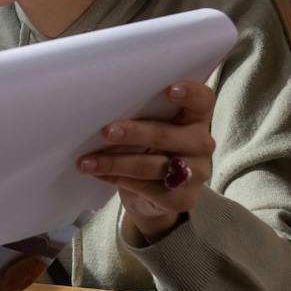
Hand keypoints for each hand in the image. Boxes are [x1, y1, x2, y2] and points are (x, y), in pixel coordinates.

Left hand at [75, 80, 217, 242]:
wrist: (152, 196)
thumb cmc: (149, 149)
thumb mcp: (148, 127)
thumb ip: (139, 115)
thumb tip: (100, 108)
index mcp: (196, 117)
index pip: (203, 100)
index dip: (190, 93)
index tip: (169, 90)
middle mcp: (201, 143)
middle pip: (167, 134)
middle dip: (134, 133)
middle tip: (105, 132)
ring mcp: (196, 173)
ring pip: (153, 165)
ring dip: (115, 162)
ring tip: (87, 161)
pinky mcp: (182, 199)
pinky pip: (147, 188)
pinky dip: (118, 180)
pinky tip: (99, 175)